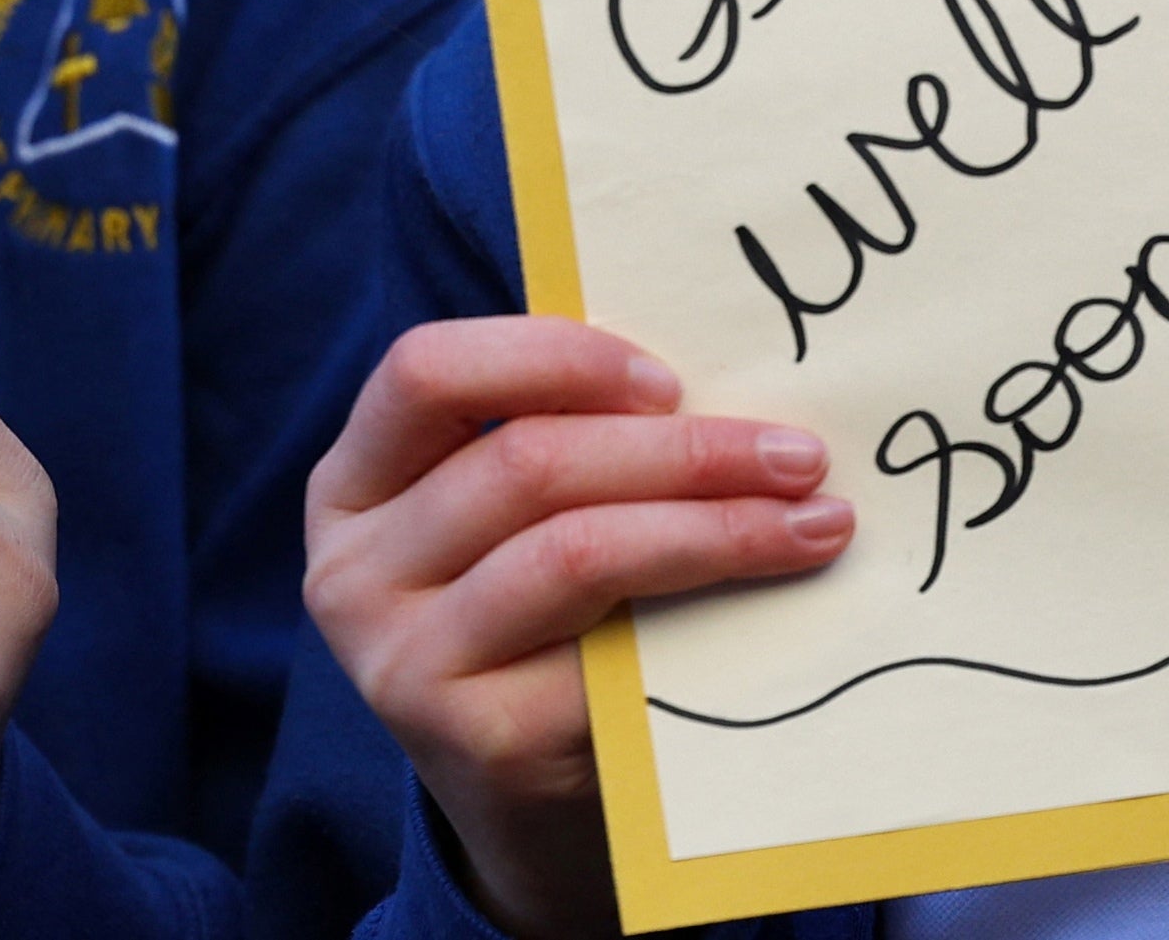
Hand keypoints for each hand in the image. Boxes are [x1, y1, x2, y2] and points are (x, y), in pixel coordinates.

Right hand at [305, 317, 851, 939]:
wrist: (528, 813)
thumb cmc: (537, 628)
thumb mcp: (510, 527)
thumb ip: (567, 443)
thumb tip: (721, 367)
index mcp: (352, 488)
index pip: (423, 371)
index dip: (551, 356)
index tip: (670, 380)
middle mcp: (352, 574)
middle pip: (523, 463)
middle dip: (680, 449)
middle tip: (799, 455)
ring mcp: (405, 664)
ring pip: (574, 550)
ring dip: (716, 526)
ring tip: (815, 521)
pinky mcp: (480, 741)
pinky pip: (610, 653)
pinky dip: (706, 610)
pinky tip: (779, 599)